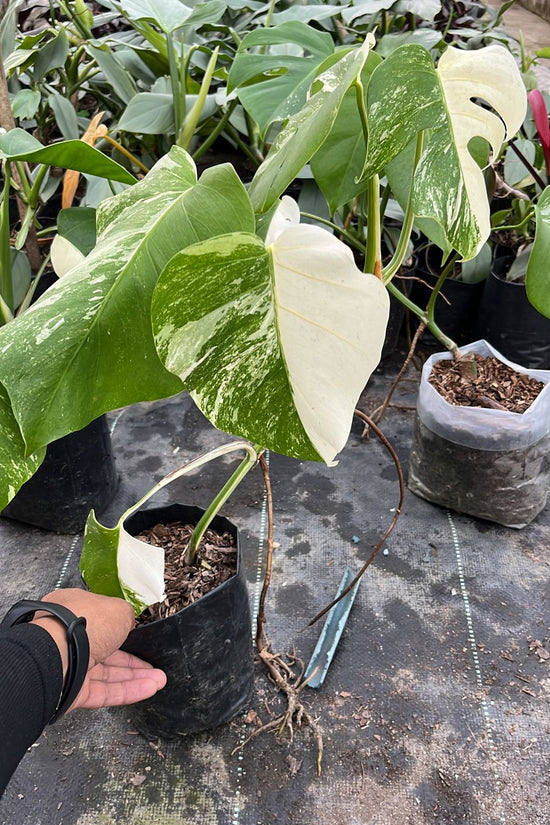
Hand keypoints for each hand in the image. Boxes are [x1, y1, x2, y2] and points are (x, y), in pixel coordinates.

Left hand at [33, 589, 165, 710]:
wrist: (59, 652)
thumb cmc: (83, 622)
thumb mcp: (118, 609)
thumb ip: (126, 616)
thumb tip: (128, 622)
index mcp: (73, 611)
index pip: (101, 621)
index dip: (123, 629)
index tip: (139, 637)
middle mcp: (69, 638)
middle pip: (108, 650)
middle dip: (134, 659)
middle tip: (154, 664)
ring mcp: (70, 666)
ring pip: (108, 674)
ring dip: (136, 676)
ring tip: (159, 679)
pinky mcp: (73, 692)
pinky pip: (105, 692)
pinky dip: (128, 691)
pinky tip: (148, 688)